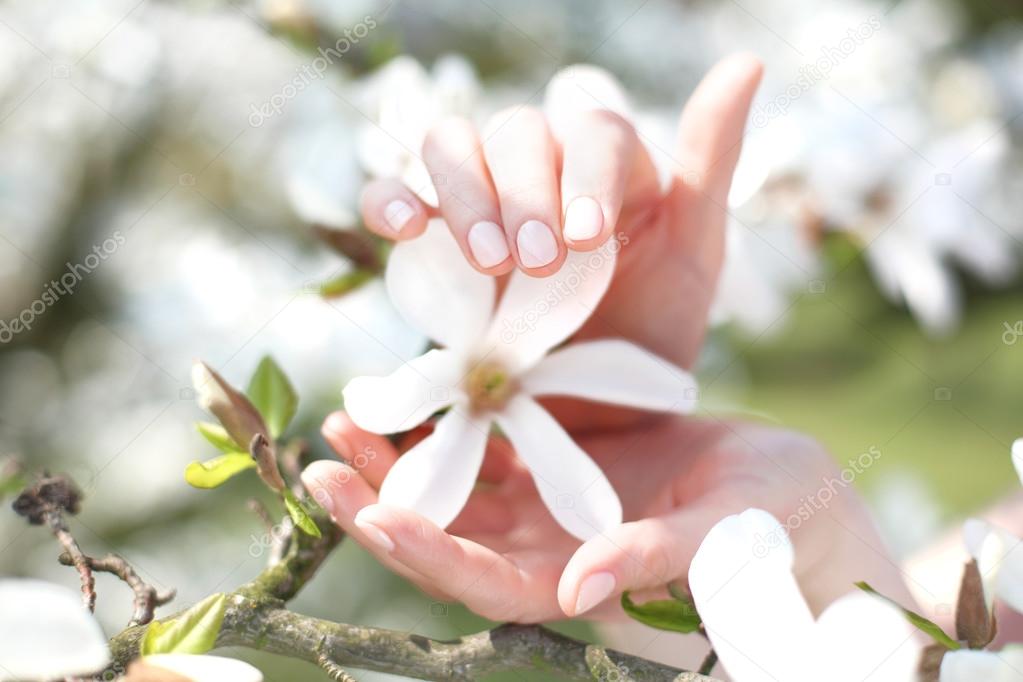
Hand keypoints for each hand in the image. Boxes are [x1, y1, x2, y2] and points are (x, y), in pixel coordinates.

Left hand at [303, 412, 913, 622]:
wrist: (789, 496)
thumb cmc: (773, 528)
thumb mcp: (724, 538)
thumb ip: (653, 562)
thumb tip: (582, 592)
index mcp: (572, 582)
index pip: (476, 579)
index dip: (418, 551)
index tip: (364, 510)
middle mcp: (543, 551)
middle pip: (443, 535)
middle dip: (378, 502)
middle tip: (324, 459)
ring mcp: (545, 507)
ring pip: (455, 488)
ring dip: (399, 459)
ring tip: (350, 415)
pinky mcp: (557, 464)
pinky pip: (490, 444)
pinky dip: (449, 422)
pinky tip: (420, 386)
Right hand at [359, 54, 762, 371]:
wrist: (600, 415)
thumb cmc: (652, 335)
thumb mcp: (694, 253)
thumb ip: (712, 162)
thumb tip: (746, 63)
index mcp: (604, 166)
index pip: (591, 131)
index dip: (587, 172)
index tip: (588, 237)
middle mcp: (540, 170)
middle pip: (517, 132)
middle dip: (526, 191)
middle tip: (539, 262)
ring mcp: (480, 201)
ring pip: (452, 147)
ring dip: (464, 193)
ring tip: (488, 263)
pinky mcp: (431, 244)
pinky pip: (394, 196)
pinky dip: (389, 199)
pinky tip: (402, 226)